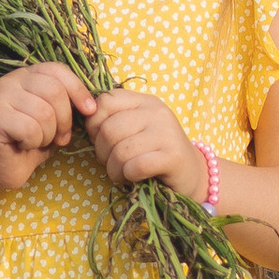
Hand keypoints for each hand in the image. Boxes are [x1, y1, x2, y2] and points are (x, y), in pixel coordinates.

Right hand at [0, 60, 101, 197]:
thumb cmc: (27, 143)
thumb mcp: (54, 120)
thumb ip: (67, 105)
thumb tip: (92, 104)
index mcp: (26, 75)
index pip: (57, 70)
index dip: (78, 90)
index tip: (89, 111)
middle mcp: (11, 81)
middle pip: (55, 90)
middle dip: (64, 120)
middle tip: (58, 137)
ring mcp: (0, 97)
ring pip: (44, 112)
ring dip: (47, 135)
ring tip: (36, 141)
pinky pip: (30, 128)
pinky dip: (33, 142)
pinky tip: (22, 145)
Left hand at [88, 87, 206, 195]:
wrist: (193, 175)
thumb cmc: (155, 153)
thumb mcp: (135, 129)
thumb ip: (113, 120)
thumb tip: (84, 119)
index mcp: (144, 101)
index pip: (104, 101)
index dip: (94, 124)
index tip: (101, 140)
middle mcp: (156, 111)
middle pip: (109, 129)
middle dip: (102, 152)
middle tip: (112, 162)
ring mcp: (167, 132)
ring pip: (121, 150)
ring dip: (114, 169)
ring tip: (123, 173)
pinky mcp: (173, 156)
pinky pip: (135, 166)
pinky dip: (128, 176)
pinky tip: (135, 178)